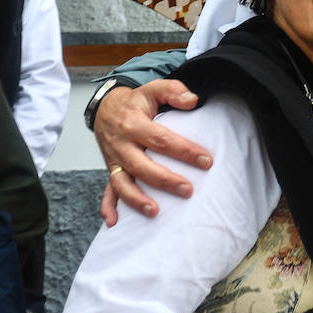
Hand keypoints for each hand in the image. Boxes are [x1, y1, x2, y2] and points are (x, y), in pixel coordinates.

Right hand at [93, 80, 208, 225]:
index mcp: (134, 124)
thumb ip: (173, 91)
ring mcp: (114, 160)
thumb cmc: (135, 102)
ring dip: (137, 200)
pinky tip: (115, 223)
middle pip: (142, 166)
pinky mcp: (110, 170)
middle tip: (188, 190)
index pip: (161, 139)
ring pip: (122, 183)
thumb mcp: (152, 89)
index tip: (206, 161)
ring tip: (156, 212)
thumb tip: (194, 100)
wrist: (105, 107)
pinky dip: (108, 208)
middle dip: (165, 181)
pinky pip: (107, 191)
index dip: (184, 151)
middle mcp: (122, 144)